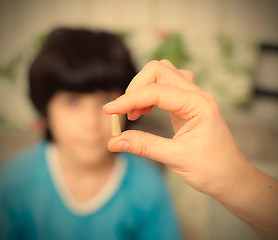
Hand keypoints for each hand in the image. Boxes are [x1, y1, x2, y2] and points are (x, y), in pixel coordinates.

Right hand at [103, 60, 248, 196]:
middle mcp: (196, 94)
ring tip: (135, 112)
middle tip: (125, 113)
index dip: (129, 99)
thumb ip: (144, 146)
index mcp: (198, 104)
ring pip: (163, 73)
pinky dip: (151, 93)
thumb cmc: (212, 169)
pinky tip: (145, 110)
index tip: (108, 111)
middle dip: (136, 87)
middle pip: (159, 70)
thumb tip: (114, 141)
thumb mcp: (176, 158)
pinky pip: (167, 85)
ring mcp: (193, 96)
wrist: (232, 177)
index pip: (156, 91)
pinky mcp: (188, 104)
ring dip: (144, 87)